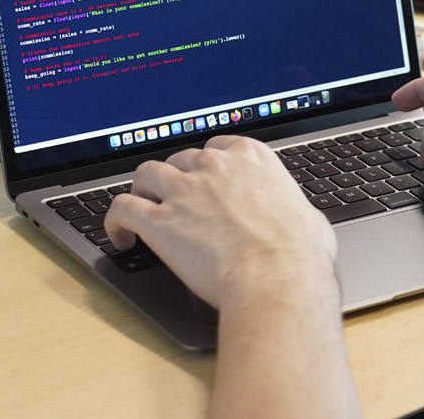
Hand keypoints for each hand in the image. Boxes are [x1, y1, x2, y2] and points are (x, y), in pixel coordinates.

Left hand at [104, 135, 337, 308]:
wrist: (278, 277)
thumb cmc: (299, 253)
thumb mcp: (307, 217)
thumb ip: (291, 208)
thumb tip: (300, 221)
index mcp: (250, 158)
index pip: (217, 147)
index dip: (207, 164)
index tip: (204, 177)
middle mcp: (213, 167)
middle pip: (180, 159)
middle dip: (176, 178)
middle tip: (176, 200)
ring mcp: (184, 191)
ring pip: (146, 174)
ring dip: (142, 189)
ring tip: (141, 207)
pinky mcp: (160, 221)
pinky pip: (123, 208)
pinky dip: (115, 220)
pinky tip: (120, 236)